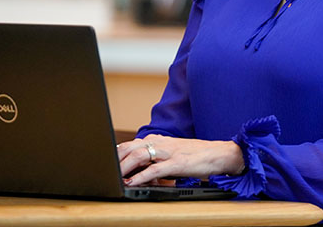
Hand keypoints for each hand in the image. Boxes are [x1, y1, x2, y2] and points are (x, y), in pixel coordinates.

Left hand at [117, 135, 243, 185]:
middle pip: (130, 147)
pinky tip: (132, 183)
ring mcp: (169, 152)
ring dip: (123, 167)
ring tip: (113, 177)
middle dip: (115, 159)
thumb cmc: (196, 156)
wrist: (219, 154)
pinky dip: (141, 176)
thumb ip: (155, 161)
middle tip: (103, 170)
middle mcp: (161, 143)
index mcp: (159, 140)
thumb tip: (138, 173)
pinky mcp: (177, 163)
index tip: (105, 162)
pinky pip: (155, 169)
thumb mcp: (172, 155)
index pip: (131, 143)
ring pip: (139, 156)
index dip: (116, 153)